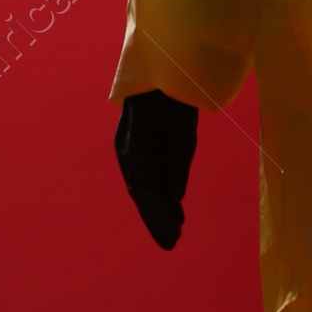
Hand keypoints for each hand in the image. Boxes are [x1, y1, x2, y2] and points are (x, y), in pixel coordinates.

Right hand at [115, 89, 198, 249]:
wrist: (161, 67)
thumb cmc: (174, 96)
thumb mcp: (182, 131)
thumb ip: (177, 165)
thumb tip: (174, 199)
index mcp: (135, 148)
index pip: (143, 191)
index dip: (156, 216)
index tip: (172, 236)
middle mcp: (128, 152)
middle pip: (142, 193)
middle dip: (155, 220)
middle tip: (171, 244)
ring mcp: (132, 148)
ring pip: (145, 186)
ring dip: (159, 209)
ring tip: (173, 234)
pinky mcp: (141, 146)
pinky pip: (149, 175)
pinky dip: (161, 193)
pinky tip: (173, 210)